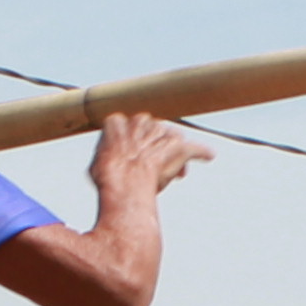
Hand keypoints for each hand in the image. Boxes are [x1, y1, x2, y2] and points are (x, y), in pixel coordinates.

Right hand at [89, 113, 209, 207]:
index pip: (129, 126)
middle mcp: (142, 121)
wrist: (125, 184)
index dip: (136, 142)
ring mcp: (161, 133)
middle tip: (157, 168)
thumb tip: (104, 165)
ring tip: (177, 175)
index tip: (137, 156)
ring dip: (176, 154)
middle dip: (157, 146)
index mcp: (118, 122)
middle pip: (154, 130)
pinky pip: (194, 147)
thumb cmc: (109, 178)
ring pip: (173, 138)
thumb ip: (105, 158)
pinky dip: (202, 152)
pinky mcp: (179, 147)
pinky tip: (208, 156)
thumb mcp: (97, 164)